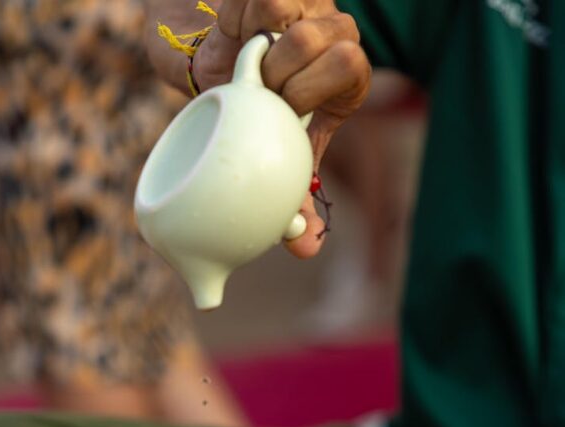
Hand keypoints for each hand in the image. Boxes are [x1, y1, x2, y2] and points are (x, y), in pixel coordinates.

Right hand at [195, 0, 370, 256]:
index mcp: (347, 78)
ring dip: (257, 49)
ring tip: (247, 68)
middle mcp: (337, 33)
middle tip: (260, 93)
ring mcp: (310, 3)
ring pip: (287, 14)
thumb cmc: (263, 120)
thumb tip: (307, 251)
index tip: (283, 111)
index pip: (350, 66)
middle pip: (317, 41)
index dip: (310, 91)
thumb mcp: (282, 155)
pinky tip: (237, 36)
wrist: (227, 65)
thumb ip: (294, 198)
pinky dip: (239, 19)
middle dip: (280, 75)